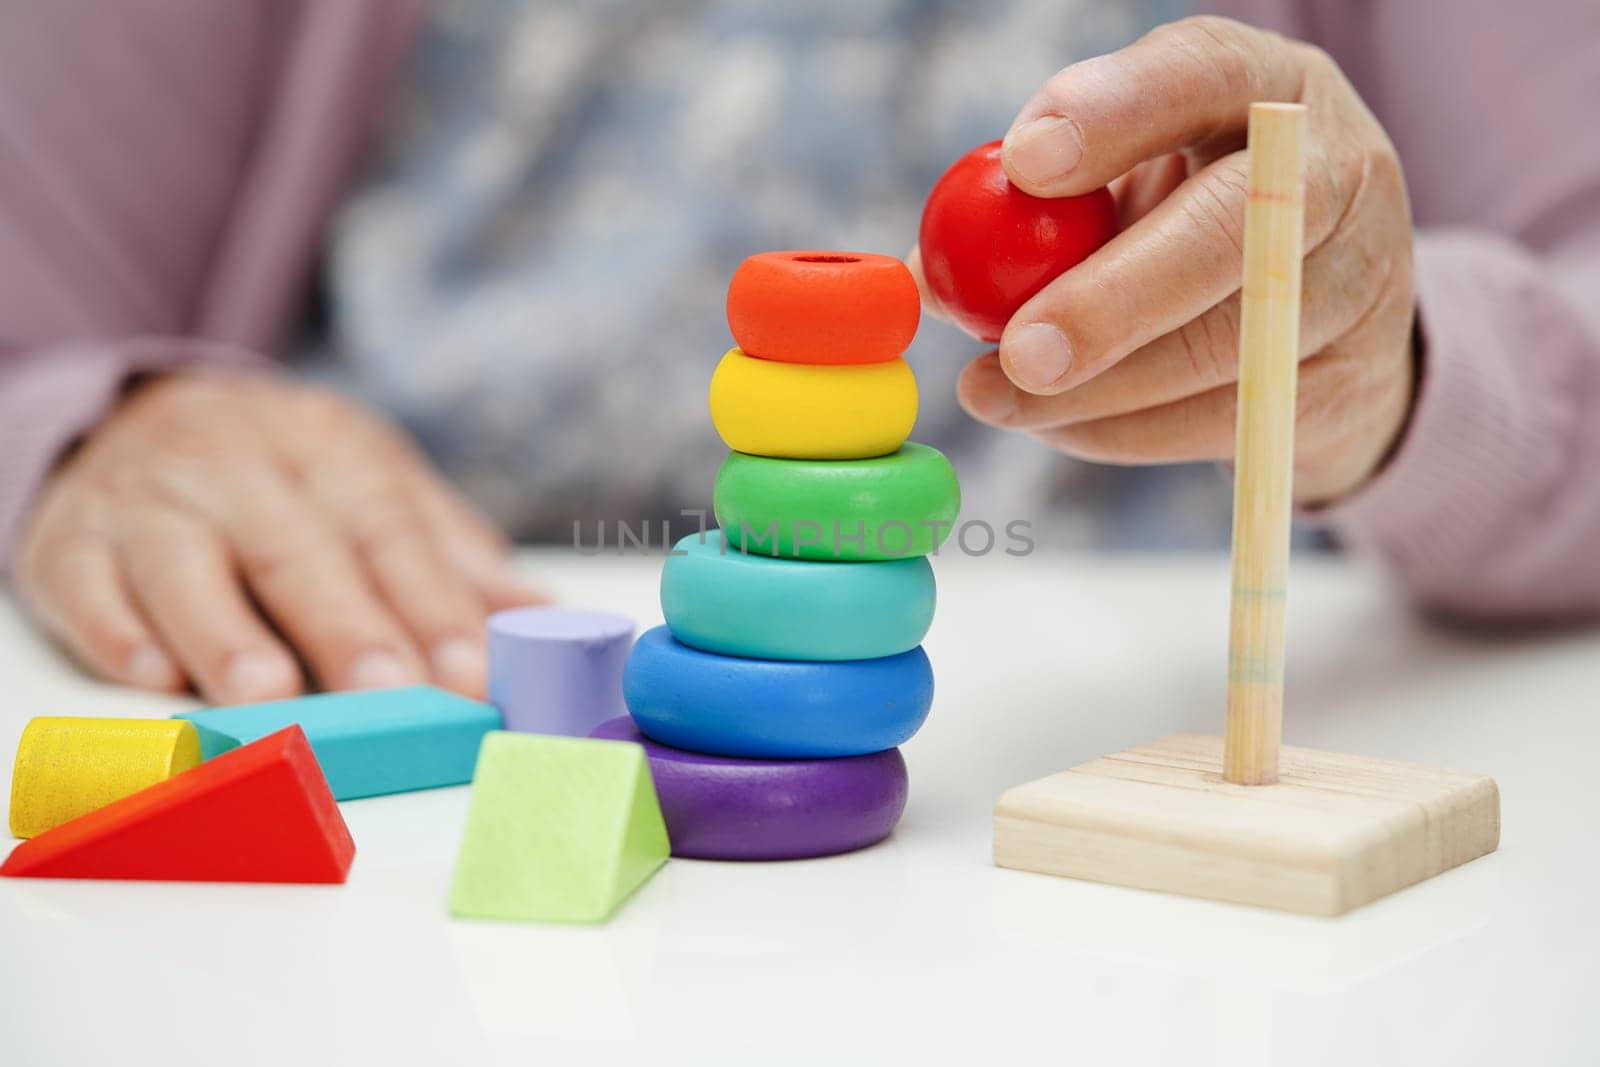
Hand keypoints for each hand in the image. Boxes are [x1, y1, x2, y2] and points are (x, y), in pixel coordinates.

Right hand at [15, 371, 543, 702]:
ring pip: (186, 564)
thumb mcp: (371, 486)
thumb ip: (450, 557)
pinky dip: (115, 629)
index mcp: (330, 452)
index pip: (390, 530)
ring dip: (225, 632)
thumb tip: (544, 620)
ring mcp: (149, 501)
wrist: (136, 412)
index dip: (432, 603)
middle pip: (299, 549)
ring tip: (267, 693)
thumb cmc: (284, 477)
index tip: (472, 671)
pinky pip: (86, 582)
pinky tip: (149, 676)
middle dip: (348, 625)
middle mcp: (240, 467)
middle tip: (391, 693)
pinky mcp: (69, 540)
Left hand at [917, 16, 1416, 504]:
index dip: (1115, 113)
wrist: (1327, 312)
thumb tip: (928, 273)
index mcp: (1260, 84)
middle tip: (1018, 352)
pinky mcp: (1353, 379)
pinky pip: (1225, 421)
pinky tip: (1064, 427)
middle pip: (1233, 229)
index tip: (1025, 165)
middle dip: (1114, 296)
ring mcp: (1359, 276)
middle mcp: (1332, 165)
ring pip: (1226, 346)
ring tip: (999, 400)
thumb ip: (1037, 207)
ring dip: (1099, 390)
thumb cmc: (1183, 221)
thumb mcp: (1122, 183)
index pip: (1201, 71)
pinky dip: (1127, 433)